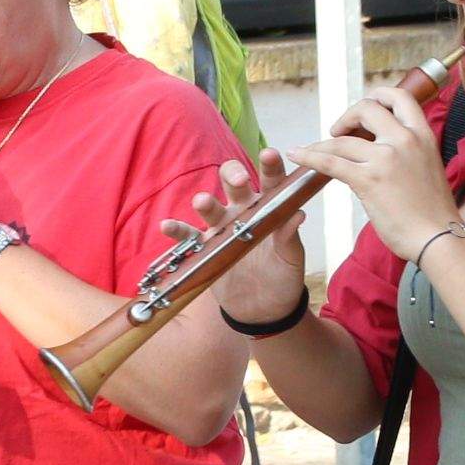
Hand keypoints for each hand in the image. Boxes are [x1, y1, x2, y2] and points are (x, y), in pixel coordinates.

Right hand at [164, 149, 306, 326]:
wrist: (264, 309)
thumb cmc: (282, 277)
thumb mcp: (291, 258)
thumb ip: (290, 236)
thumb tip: (298, 214)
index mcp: (269, 208)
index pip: (271, 182)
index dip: (270, 167)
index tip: (270, 155)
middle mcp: (243, 211)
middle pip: (234, 184)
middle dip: (234, 177)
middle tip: (239, 181)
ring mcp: (222, 228)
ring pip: (211, 208)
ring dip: (205, 202)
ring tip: (202, 202)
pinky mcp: (205, 248)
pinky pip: (188, 237)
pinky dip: (177, 230)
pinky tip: (166, 226)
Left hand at [291, 84, 461, 261]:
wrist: (438, 237)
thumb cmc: (433, 211)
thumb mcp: (428, 166)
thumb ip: (407, 151)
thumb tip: (380, 147)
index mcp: (423, 135)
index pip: (399, 96)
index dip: (377, 96)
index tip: (365, 107)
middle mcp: (405, 140)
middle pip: (366, 109)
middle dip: (347, 117)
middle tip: (338, 131)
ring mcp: (386, 158)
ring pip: (342, 140)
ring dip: (322, 143)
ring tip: (313, 150)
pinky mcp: (368, 180)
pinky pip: (330, 161)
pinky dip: (310, 156)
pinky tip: (298, 155)